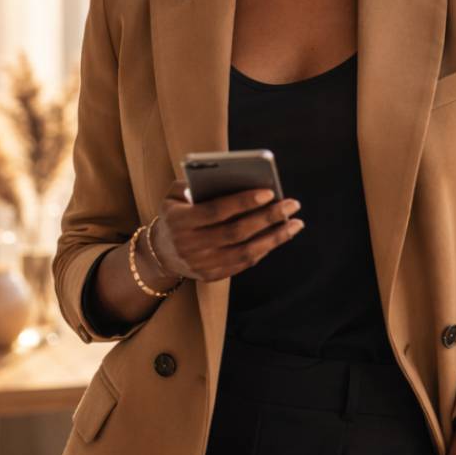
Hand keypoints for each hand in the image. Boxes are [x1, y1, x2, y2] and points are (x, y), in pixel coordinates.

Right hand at [149, 179, 304, 282]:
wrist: (159, 252)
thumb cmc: (176, 212)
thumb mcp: (174, 195)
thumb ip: (195, 183)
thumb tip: (234, 178)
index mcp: (180, 221)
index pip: (216, 211)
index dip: (244, 202)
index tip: (270, 191)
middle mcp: (190, 246)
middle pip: (236, 232)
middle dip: (267, 217)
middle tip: (292, 204)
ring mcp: (201, 264)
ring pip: (245, 252)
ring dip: (274, 237)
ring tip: (295, 223)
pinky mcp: (212, 276)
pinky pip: (244, 263)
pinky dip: (264, 249)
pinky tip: (280, 235)